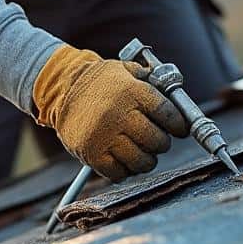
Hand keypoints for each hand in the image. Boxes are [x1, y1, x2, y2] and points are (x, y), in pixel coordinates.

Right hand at [33, 44, 187, 181]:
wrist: (62, 90)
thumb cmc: (101, 82)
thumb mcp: (125, 70)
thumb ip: (152, 80)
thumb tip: (179, 99)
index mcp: (131, 91)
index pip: (167, 113)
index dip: (178, 124)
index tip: (180, 129)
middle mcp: (118, 114)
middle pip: (157, 141)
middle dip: (162, 143)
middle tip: (157, 140)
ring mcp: (104, 136)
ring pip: (142, 161)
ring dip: (147, 160)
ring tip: (142, 152)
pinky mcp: (92, 154)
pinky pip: (120, 173)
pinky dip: (126, 170)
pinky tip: (124, 159)